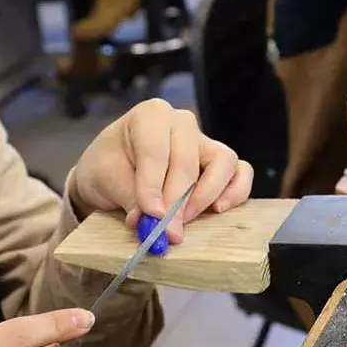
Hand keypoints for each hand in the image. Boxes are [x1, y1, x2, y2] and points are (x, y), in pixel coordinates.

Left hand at [66, 98, 252, 244]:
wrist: (112, 172)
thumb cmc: (107, 168)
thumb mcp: (105, 180)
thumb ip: (130, 198)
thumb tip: (152, 223)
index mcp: (150, 115)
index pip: (155, 151)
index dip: (152, 186)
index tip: (150, 215)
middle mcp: (182, 122)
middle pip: (187, 161)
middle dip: (176, 201)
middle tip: (167, 231)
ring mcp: (205, 141)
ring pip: (222, 162)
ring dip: (206, 195)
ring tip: (185, 220)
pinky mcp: (221, 163)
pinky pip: (241, 172)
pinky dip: (236, 192)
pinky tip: (218, 210)